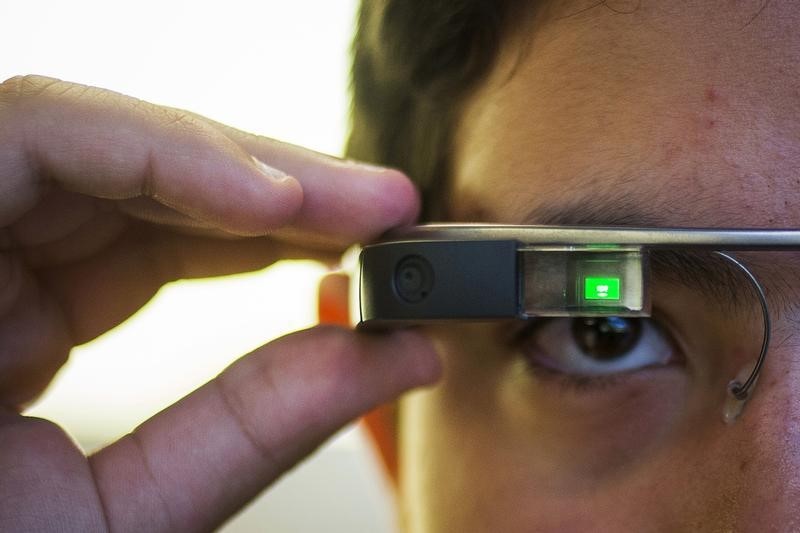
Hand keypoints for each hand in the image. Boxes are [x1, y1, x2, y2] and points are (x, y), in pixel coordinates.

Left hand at [0, 75, 440, 530]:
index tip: (290, 203)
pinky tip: (302, 252)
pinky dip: (229, 247)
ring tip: (365, 230)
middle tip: (378, 206)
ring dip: (265, 210)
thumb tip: (386, 358)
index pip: (34, 141)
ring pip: (140, 198)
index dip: (173, 153)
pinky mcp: (30, 311)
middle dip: (264, 180)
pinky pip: (136, 248)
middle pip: (113, 164)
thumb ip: (246, 434)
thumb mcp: (108, 528)